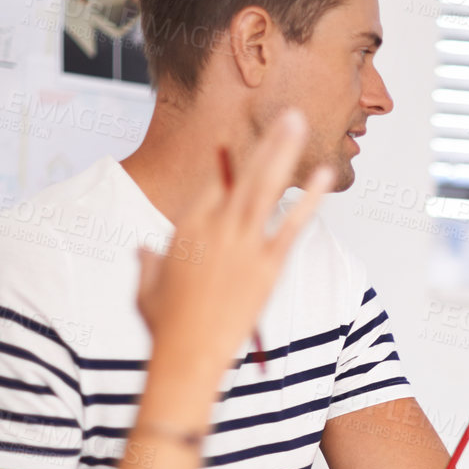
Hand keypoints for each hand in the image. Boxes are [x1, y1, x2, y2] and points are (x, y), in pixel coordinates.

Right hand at [137, 109, 332, 370]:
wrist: (186, 354)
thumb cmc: (165, 325)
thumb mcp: (147, 288)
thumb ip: (148, 262)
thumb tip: (142, 250)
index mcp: (186, 226)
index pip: (213, 183)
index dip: (232, 163)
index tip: (249, 143)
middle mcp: (214, 227)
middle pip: (242, 174)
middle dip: (266, 141)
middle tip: (288, 114)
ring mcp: (242, 244)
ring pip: (265, 187)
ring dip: (283, 152)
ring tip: (299, 124)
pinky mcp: (267, 266)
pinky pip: (292, 226)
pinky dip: (310, 200)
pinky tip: (325, 177)